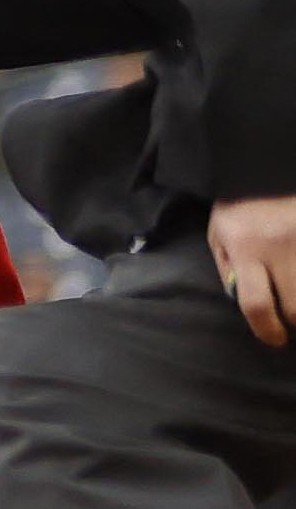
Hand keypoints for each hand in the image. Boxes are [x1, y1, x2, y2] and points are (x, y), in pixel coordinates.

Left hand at [215, 194, 295, 351]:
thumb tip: (252, 310)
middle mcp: (278, 245)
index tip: (274, 338)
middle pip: (295, 307)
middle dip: (293, 321)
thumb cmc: (240, 207)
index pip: (256, 303)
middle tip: (288, 318)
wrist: (263, 170)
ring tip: (293, 297)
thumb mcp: (220, 236)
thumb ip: (231, 271)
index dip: (267, 330)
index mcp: (245, 246)